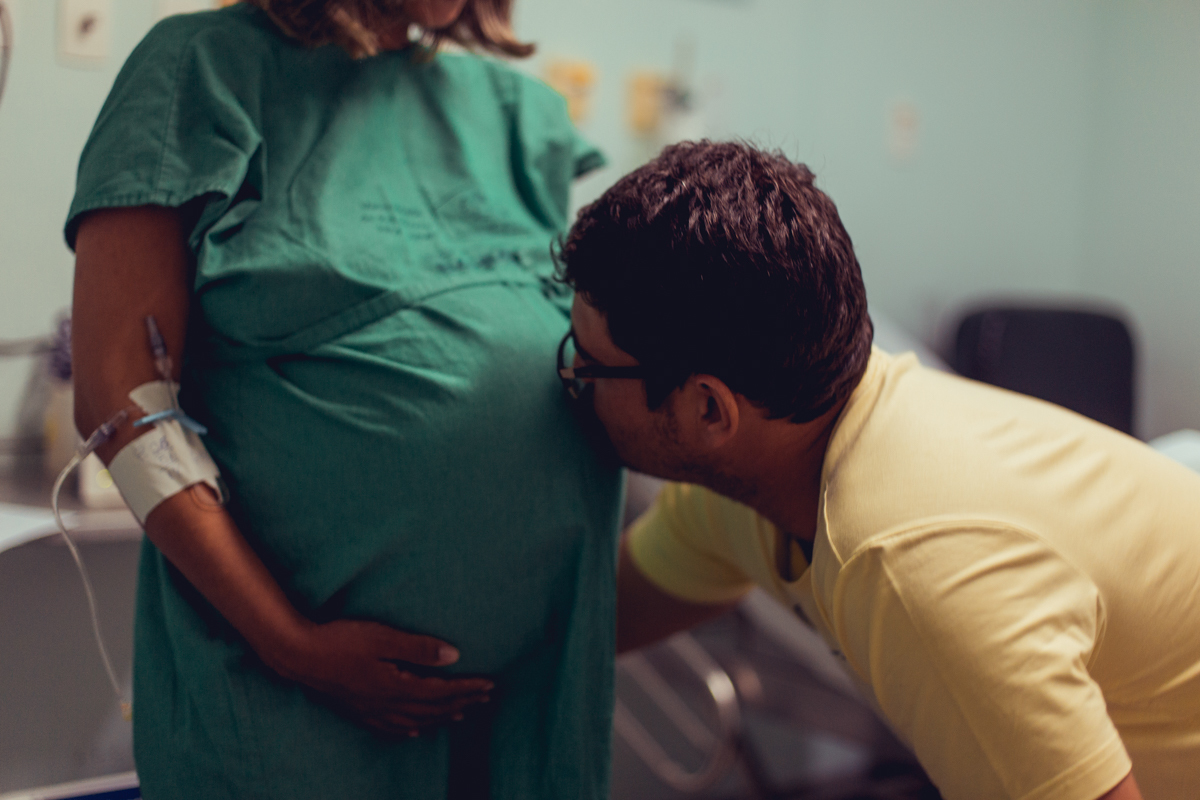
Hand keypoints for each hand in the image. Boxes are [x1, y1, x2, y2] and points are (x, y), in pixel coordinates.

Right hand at [267, 618, 493, 737]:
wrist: (297, 656)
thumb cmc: (339, 640)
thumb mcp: (382, 637)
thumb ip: (418, 648)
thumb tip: (454, 656)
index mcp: (396, 686)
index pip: (442, 691)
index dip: (468, 689)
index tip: (490, 685)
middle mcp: (386, 704)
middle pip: (432, 709)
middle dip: (461, 703)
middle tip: (485, 698)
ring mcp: (370, 711)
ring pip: (414, 720)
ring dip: (440, 718)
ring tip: (460, 716)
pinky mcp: (356, 711)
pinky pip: (389, 727)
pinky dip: (407, 729)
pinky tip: (412, 731)